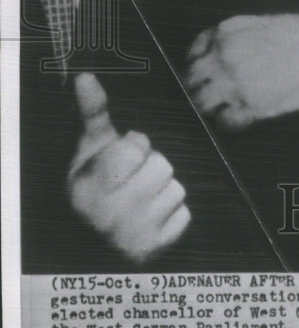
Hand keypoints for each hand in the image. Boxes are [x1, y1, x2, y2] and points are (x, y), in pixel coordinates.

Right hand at [68, 73, 190, 263]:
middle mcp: (108, 216)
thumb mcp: (90, 151)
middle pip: (161, 165)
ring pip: (176, 188)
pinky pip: (184, 214)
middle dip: (150, 167)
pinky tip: (152, 220)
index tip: (121, 160)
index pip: (135, 146)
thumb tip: (85, 76)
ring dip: (163, 190)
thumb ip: (93, 114)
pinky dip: (173, 215)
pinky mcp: (157, 251)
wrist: (95, 244)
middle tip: (132, 181)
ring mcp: (133, 237)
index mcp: (88, 187)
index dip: (133, 147)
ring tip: (142, 200)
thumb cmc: (96, 186)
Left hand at [184, 13, 298, 130]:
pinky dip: (230, 122)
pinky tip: (242, 118)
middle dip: (199, 88)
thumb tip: (229, 55)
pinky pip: (225, 122)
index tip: (203, 73)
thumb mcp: (265, 25)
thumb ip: (241, 38)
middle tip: (211, 95)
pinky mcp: (250, 106)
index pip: (195, 51)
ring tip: (225, 109)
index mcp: (227, 32)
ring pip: (201, 103)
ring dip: (211, 107)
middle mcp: (224, 56)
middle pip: (192, 80)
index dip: (198, 65)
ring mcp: (234, 82)